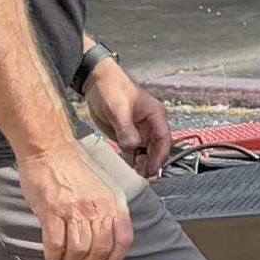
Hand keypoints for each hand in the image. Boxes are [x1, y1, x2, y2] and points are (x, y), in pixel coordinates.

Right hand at [16, 142, 133, 259]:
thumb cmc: (74, 172)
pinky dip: (54, 256)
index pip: (123, 241)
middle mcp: (96, 208)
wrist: (50, 151)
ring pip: (78, 251)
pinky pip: (55, 244)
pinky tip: (52, 255)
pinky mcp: (52, 211)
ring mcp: (74, 210)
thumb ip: (106, 214)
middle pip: (100, 251)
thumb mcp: (102, 190)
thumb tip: (105, 245)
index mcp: (112, 204)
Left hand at [82, 60, 173, 176]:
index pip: (164, 140)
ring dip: (141, 165)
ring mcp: (139, 132)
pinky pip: (133, 153)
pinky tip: (125, 169)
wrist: (95, 82)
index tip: (153, 169)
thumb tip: (132, 146)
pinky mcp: (128, 137)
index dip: (160, 156)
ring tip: (133, 176)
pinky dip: (130, 162)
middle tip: (142, 177)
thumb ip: (125, 128)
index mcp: (155, 115)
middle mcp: (150, 125)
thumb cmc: (111, 87)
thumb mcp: (117, 107)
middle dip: (151, 164)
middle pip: (157, 150)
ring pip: (146, 154)